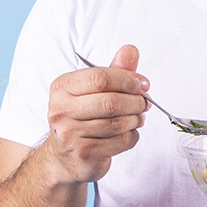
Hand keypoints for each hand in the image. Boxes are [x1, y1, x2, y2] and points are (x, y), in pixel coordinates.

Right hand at [43, 44, 148, 183]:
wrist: (64, 156)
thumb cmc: (81, 116)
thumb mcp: (92, 89)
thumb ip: (114, 70)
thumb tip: (131, 51)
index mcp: (62, 87)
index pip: (100, 77)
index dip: (127, 79)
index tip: (142, 84)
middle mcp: (62, 110)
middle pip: (111, 102)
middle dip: (135, 101)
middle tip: (144, 102)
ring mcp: (71, 134)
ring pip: (118, 123)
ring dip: (136, 119)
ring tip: (138, 116)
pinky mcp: (84, 153)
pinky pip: (121, 142)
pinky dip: (132, 136)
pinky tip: (129, 132)